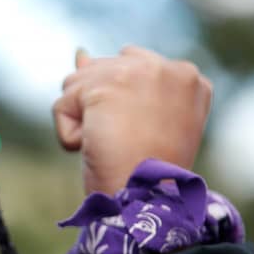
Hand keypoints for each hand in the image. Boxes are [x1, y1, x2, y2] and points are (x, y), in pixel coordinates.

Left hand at [53, 46, 211, 194]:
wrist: (144, 200)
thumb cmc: (144, 173)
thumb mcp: (135, 122)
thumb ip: (113, 81)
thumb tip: (80, 53)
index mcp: (189, 78)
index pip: (130, 68)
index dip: (118, 106)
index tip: (136, 135)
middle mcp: (171, 67)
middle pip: (101, 71)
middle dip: (99, 109)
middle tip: (125, 142)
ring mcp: (140, 71)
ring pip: (78, 84)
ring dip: (84, 121)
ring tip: (113, 145)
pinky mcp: (107, 85)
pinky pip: (63, 104)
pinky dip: (69, 134)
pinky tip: (94, 148)